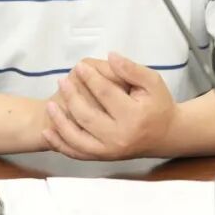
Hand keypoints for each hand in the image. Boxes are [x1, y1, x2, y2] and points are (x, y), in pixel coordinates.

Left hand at [42, 52, 176, 159]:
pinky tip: (49, 131)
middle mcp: (120, 137)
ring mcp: (110, 151)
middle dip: (71, 97)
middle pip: (87, 116)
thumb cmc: (158, 105)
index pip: (106, 94)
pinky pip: (77, 153)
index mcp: (134, 116)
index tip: (79, 66)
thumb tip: (111, 56)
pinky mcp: (103, 157)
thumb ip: (132, 69)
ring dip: (60, 122)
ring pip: (77, 138)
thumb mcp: (153, 82)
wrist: (166, 136)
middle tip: (62, 80)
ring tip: (50, 105)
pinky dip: (60, 144)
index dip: (90, 77)